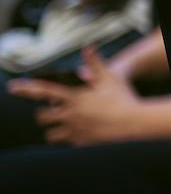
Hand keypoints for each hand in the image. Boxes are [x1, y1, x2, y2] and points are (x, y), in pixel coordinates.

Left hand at [8, 47, 146, 144]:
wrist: (135, 124)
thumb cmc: (123, 98)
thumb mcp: (111, 78)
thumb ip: (96, 63)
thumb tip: (87, 47)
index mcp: (74, 98)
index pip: (44, 91)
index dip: (26, 89)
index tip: (12, 87)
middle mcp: (70, 115)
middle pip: (41, 117)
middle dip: (44, 114)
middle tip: (51, 112)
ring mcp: (75, 131)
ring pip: (50, 135)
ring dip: (53, 130)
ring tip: (63, 126)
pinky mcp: (81, 143)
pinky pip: (66, 145)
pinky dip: (68, 140)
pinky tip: (78, 136)